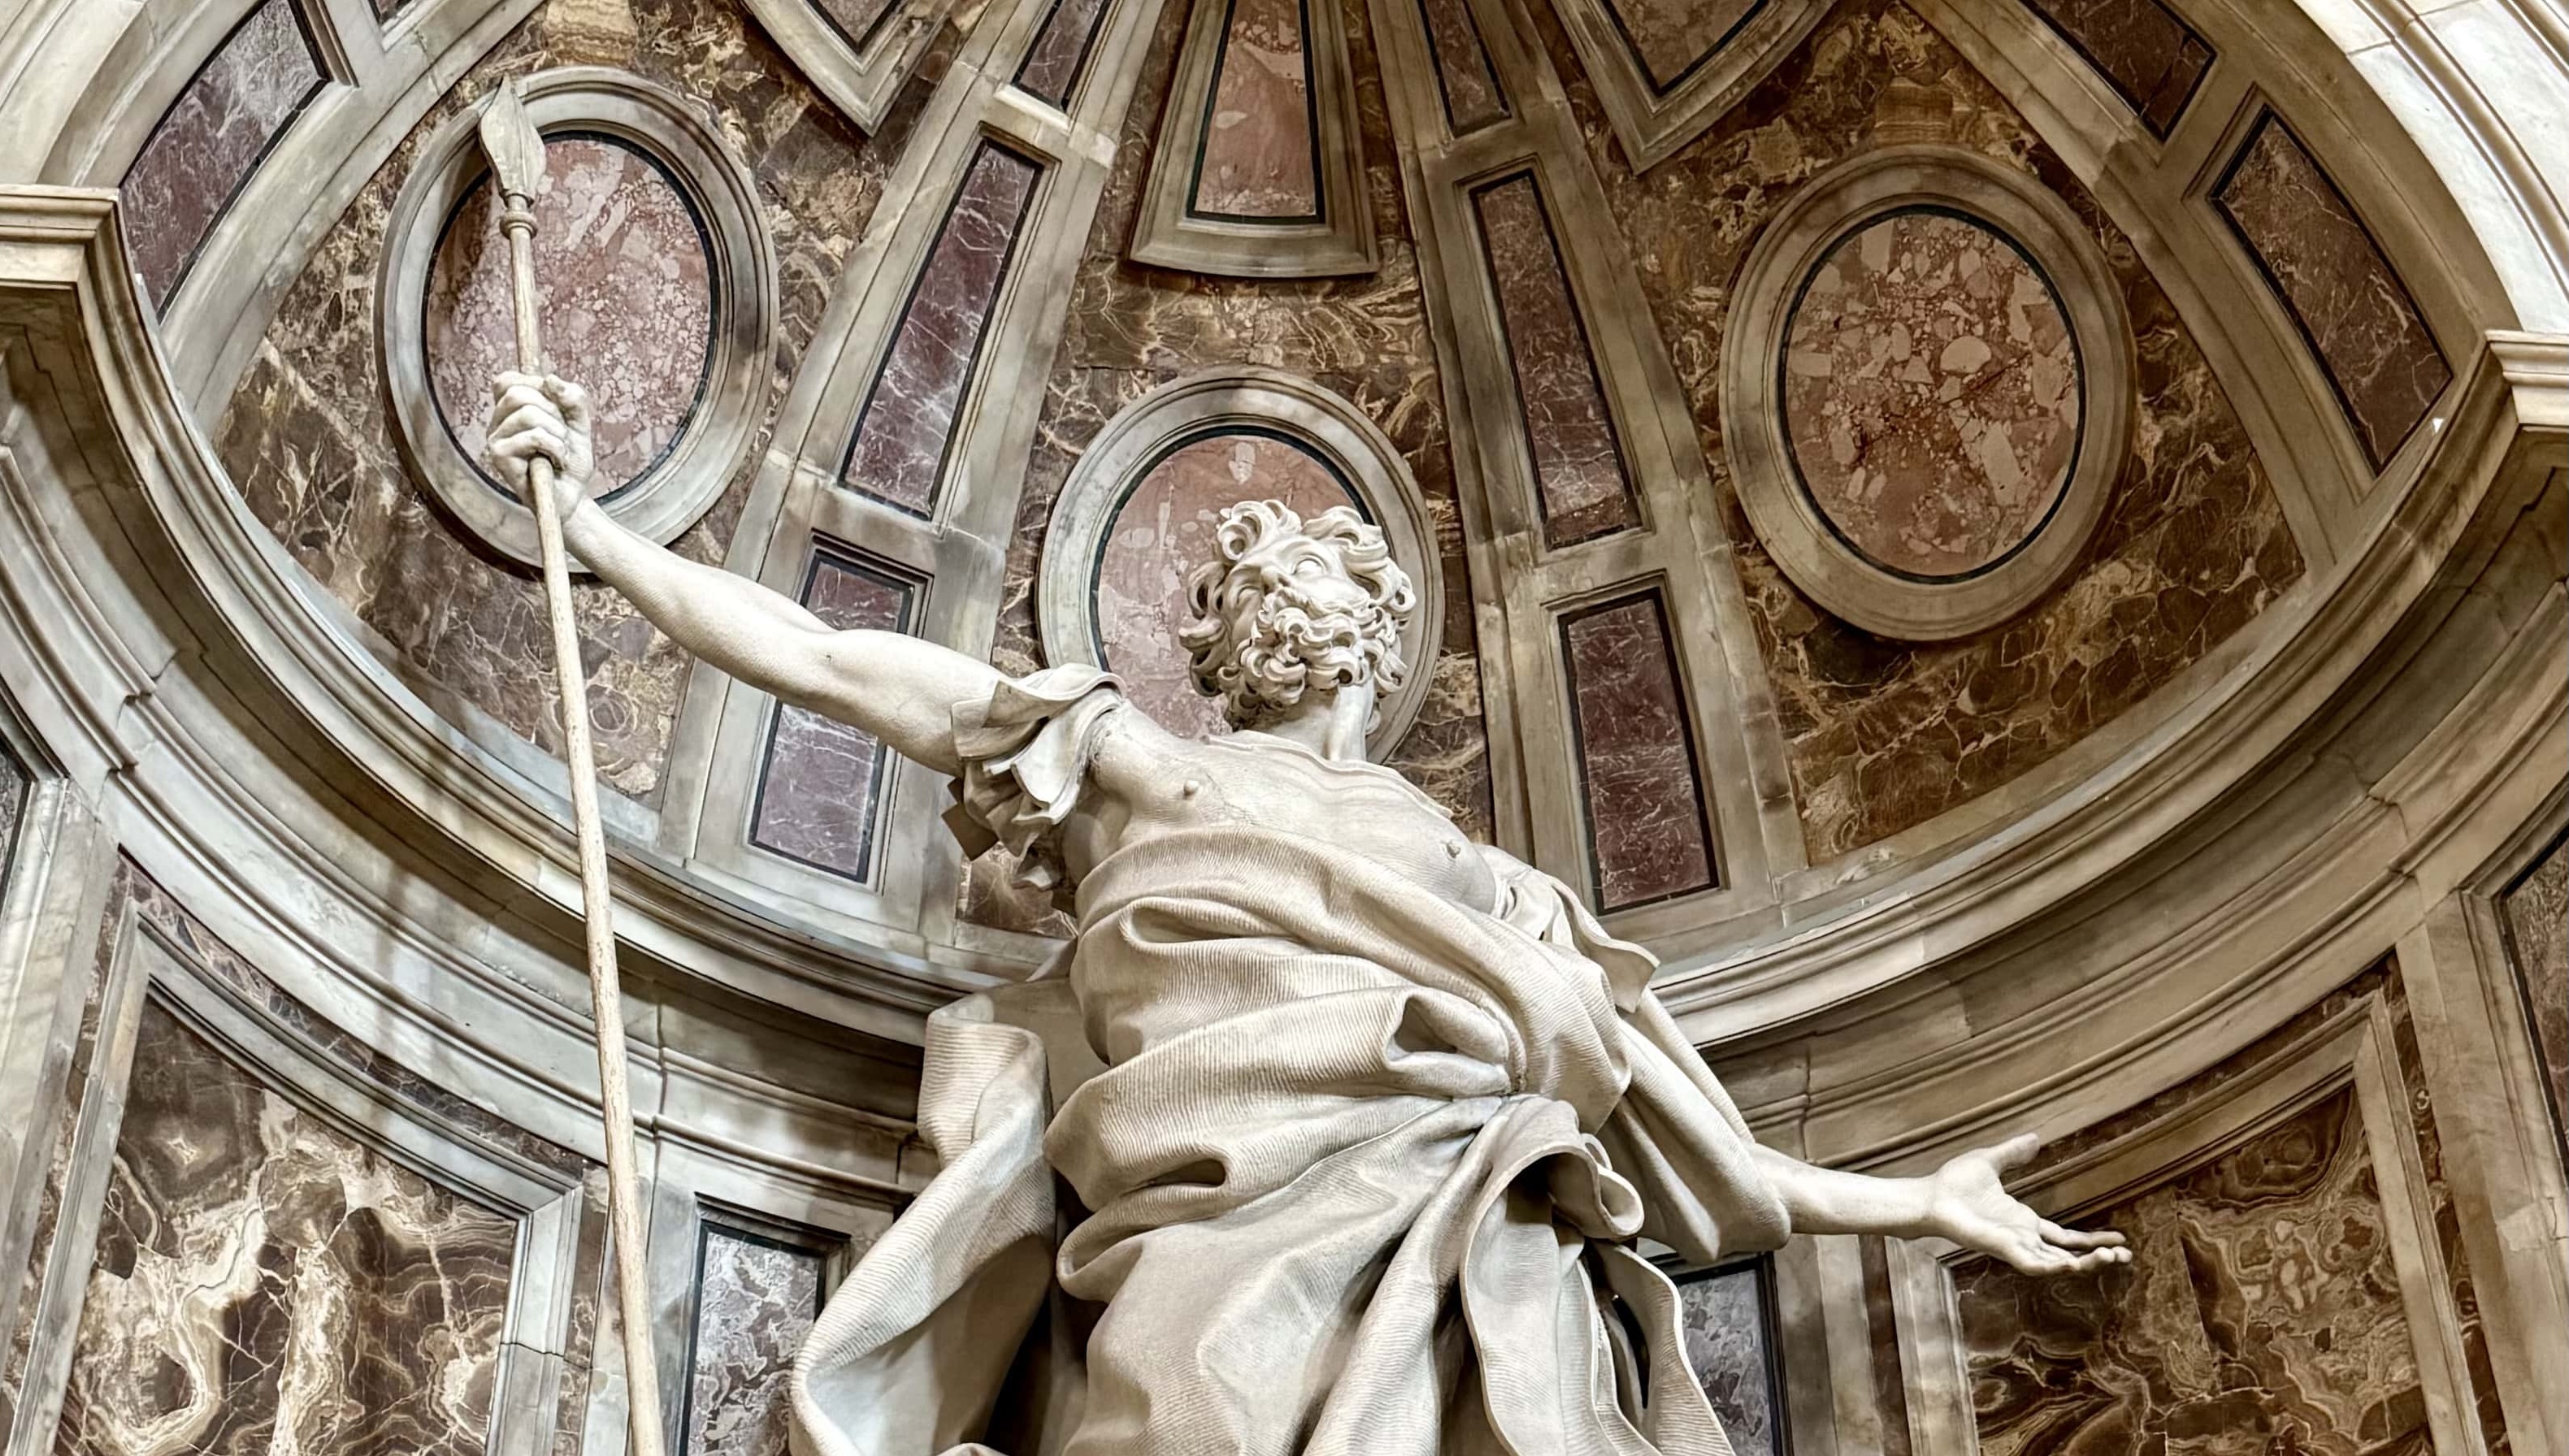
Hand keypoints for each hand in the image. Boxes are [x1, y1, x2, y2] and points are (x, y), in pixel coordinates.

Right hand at [485, 371, 594, 518]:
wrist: (573, 497)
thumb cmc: (570, 461)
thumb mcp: (579, 423)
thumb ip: (571, 398)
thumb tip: (551, 379)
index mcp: (508, 411)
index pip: (508, 380)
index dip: (537, 387)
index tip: (556, 410)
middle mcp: (496, 423)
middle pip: (519, 393)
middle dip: (553, 413)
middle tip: (561, 436)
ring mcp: (495, 439)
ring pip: (528, 414)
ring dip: (558, 434)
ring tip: (560, 452)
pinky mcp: (499, 457)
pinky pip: (533, 437)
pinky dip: (556, 448)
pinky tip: (556, 463)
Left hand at [1924, 1134, 2129, 1275]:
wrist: (1930, 1195)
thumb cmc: (1955, 1183)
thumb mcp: (1992, 1161)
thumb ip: (2014, 1153)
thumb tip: (2035, 1138)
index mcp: (2025, 1221)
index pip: (2066, 1237)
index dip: (2092, 1240)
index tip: (2120, 1238)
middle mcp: (2024, 1237)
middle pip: (2070, 1254)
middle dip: (2098, 1257)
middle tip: (2127, 1256)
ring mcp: (2015, 1245)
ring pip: (2057, 1262)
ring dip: (2084, 1263)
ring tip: (2112, 1259)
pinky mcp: (2003, 1248)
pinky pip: (2032, 1264)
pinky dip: (2052, 1266)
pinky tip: (2072, 1265)